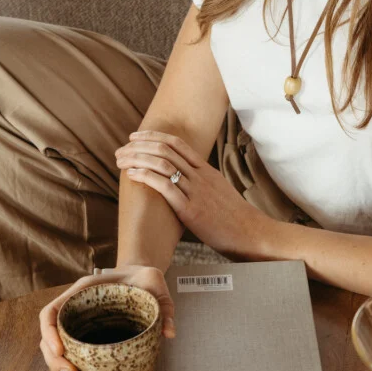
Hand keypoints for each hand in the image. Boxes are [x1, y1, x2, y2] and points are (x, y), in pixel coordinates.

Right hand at [38, 264, 175, 370]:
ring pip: (55, 354)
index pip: (52, 312)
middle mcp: (75, 310)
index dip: (50, 333)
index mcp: (82, 292)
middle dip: (55, 363)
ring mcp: (79, 326)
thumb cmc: (143, 278)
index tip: (60, 350)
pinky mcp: (88, 340)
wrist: (143, 276)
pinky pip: (71, 358)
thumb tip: (168, 332)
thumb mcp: (154, 283)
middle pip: (49, 339)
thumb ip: (163, 305)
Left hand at [115, 129, 269, 260]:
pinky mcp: (191, 210)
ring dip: (137, 159)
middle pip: (165, 150)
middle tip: (121, 148)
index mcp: (207, 171)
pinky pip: (165, 187)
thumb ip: (203, 184)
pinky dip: (145, 177)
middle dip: (139, 146)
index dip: (154, 137)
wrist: (251, 233)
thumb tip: (186, 183)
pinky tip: (132, 175)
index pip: (177, 144)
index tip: (136, 136)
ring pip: (162, 165)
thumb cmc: (235, 218)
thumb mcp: (220, 193)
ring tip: (120, 161)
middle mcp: (200, 176)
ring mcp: (196, 192)